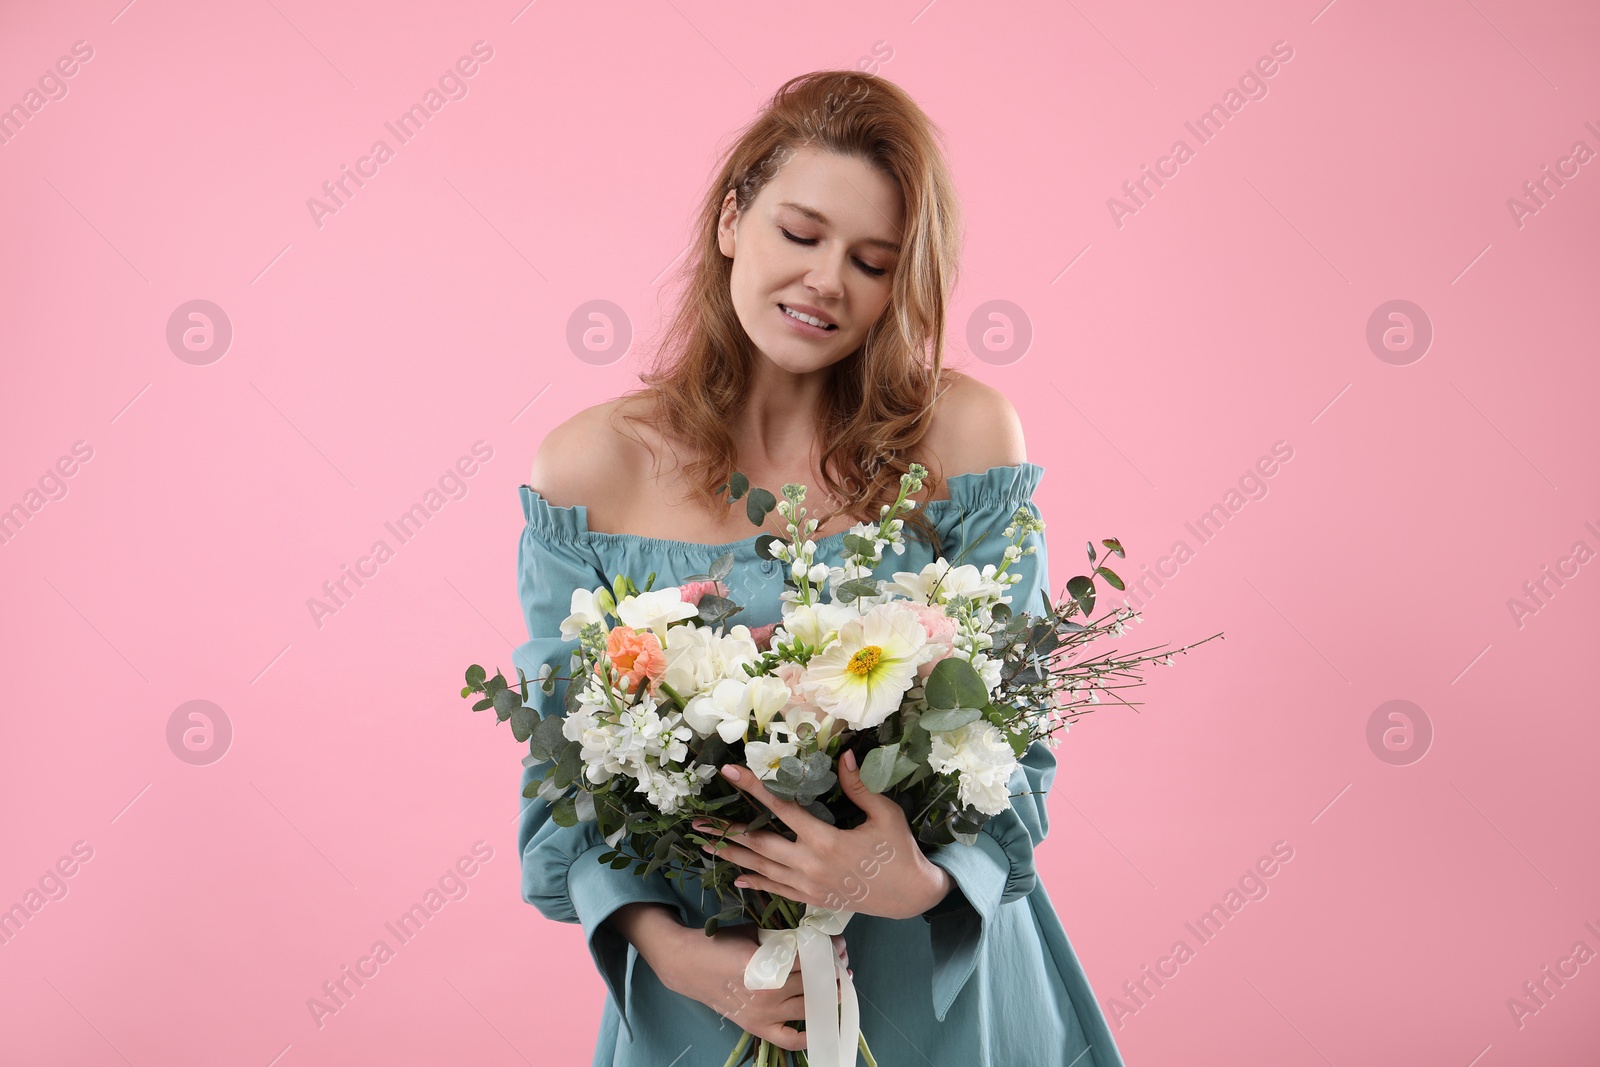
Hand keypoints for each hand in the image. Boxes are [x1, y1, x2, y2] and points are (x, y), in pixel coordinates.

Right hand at [651, 921, 850, 1052]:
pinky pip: (790, 1038)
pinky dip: (808, 1035)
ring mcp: (763, 1013)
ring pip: (809, 1007)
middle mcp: (768, 992)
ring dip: (829, 996)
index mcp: (766, 964)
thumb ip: (783, 939)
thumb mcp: (754, 934)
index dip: (828, 950)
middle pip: (814, 982)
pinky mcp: (757, 1027)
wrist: (688, 965)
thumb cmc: (720, 944)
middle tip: (842, 961)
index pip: (810, 959)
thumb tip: (815, 940)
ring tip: (840, 984)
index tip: (839, 944)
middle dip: (833, 970)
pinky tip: (823, 1021)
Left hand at [693, 749, 953, 919]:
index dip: (754, 788)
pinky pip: (777, 891)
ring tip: (704, 847)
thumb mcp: (884, 814)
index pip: (781, 809)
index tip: (730, 772)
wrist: (912, 895)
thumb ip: (858, 787)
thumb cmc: (900, 851)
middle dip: (726, 832)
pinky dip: (755, 882)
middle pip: (759, 844)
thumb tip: (844, 755)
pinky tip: (736, 877)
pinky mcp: (813, 900)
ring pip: (761, 869)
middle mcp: (810, 864)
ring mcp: (809, 886)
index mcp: (825, 840)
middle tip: (697, 822)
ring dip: (731, 857)